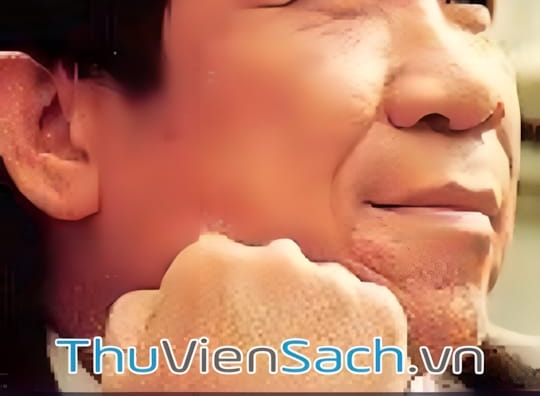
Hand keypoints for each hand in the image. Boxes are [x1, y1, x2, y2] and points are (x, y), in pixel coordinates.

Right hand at [103, 234, 408, 390]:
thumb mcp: (132, 368)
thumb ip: (139, 310)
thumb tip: (158, 292)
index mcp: (209, 263)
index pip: (215, 258)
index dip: (217, 297)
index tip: (221, 328)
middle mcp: (275, 259)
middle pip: (270, 266)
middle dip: (265, 299)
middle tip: (260, 354)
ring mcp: (332, 284)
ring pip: (318, 285)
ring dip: (310, 315)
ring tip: (296, 369)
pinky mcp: (379, 312)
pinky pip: (363, 308)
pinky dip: (353, 333)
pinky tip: (331, 368)